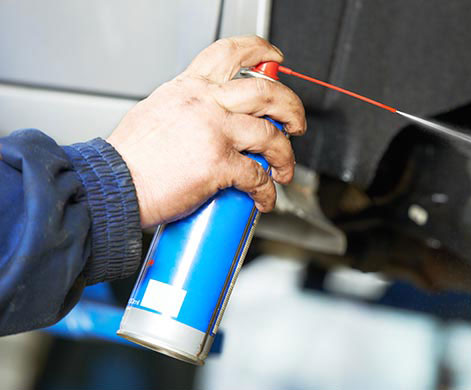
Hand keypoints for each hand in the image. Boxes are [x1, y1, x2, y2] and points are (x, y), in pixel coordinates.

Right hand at [107, 36, 306, 227]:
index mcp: (190, 87)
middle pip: (267, 92)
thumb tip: (212, 119)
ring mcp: (214, 132)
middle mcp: (205, 103)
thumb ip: (188, 108)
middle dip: (291, 108)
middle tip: (295, 124)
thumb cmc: (129, 158)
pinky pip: (258, 176)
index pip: (230, 53)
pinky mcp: (218, 164)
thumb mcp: (157, 111)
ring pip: (271, 135)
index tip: (274, 56)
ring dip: (285, 155)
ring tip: (283, 169)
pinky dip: (267, 191)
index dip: (260, 50)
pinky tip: (264, 198)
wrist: (110, 184)